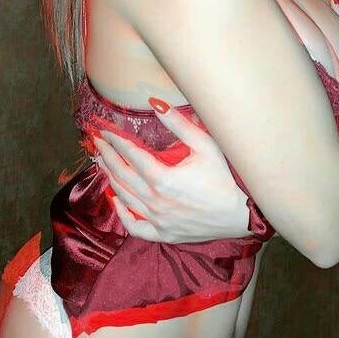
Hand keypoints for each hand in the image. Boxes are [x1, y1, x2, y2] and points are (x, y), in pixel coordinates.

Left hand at [91, 102, 252, 243]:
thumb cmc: (225, 178)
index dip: (116, 141)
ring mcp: (158, 220)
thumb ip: (178, 124)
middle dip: (106, 156)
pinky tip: (116, 200)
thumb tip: (155, 103)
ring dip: (110, 178)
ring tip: (102, 163)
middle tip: (97, 143)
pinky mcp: (164, 234)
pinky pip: (135, 227)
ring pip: (124, 198)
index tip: (105, 132)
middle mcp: (155, 201)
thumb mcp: (205, 145)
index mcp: (163, 179)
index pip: (131, 155)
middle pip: (121, 175)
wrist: (241, 214)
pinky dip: (122, 214)